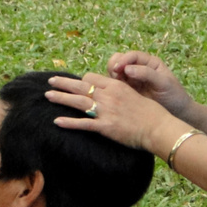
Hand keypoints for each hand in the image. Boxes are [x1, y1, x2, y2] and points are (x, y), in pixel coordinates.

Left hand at [45, 73, 171, 151]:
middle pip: (81, 86)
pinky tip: (57, 121)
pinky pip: (83, 124)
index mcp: (116, 86)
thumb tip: (114, 94)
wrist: (158, 127)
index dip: (81, 81)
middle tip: (51, 81)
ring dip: (61, 98)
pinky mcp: (105, 126)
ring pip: (78, 101)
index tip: (74, 83)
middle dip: (63, 83)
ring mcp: (106, 111)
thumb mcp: (136, 96)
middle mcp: (108, 96)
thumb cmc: (151, 114)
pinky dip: (69, 122)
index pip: (92, 78)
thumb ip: (122, 93)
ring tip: (48, 95)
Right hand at [106, 51, 192, 119]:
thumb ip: (147, 74)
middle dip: (115, 66)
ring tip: (114, 85)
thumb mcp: (164, 83)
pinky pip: (115, 86)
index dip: (124, 59)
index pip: (132, 56)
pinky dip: (111, 87)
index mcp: (149, 63)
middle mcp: (138, 69)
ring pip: (115, 72)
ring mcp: (131, 80)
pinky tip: (113, 93)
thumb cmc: (174, 96)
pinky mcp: (127, 91)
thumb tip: (127, 69)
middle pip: (120, 60)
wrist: (177, 113)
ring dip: (111, 76)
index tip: (118, 68)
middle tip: (115, 76)